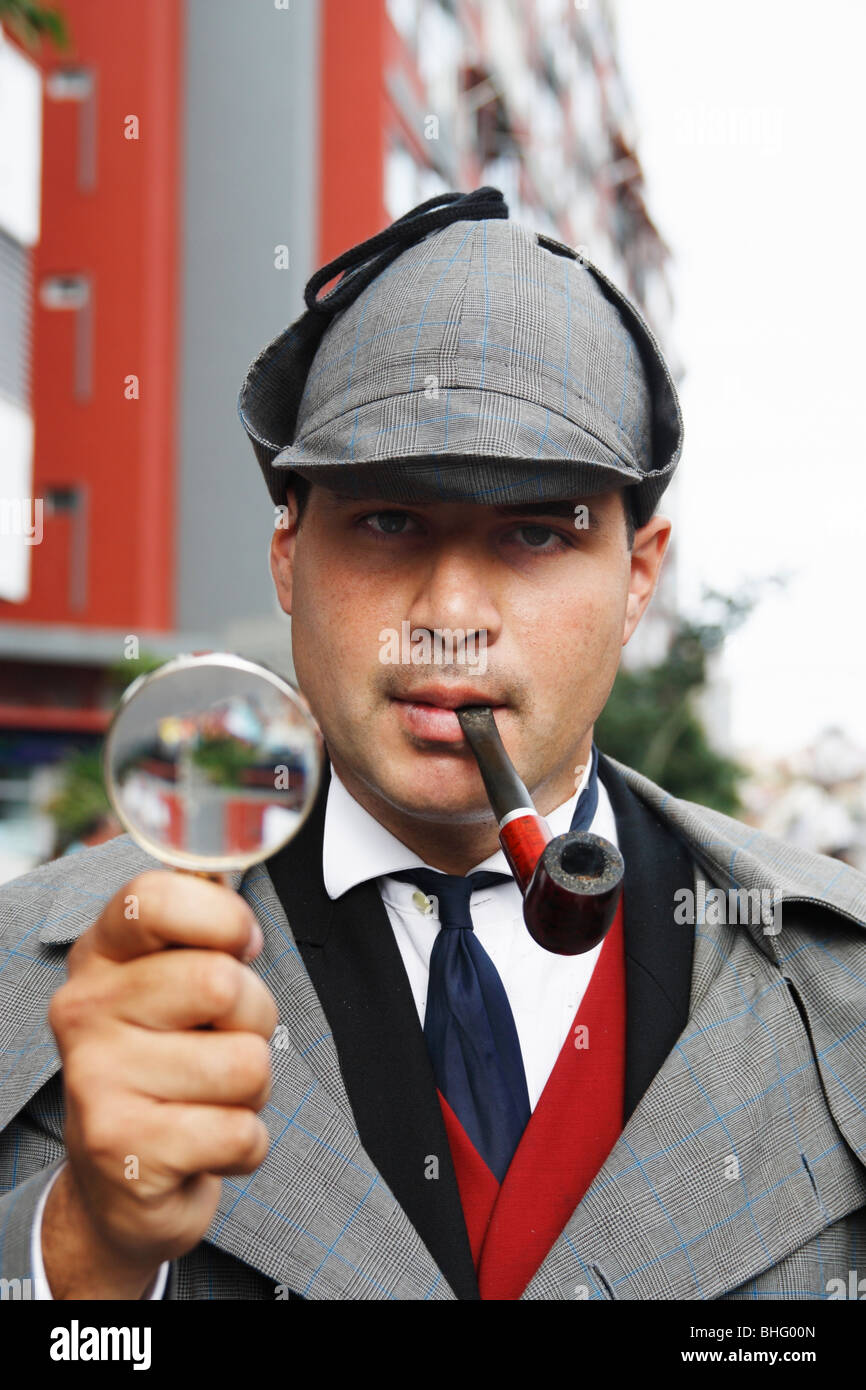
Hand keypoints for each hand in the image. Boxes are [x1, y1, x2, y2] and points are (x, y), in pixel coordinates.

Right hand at [43, 870, 276, 1297]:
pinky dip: (244, 1145)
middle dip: (253, 1017)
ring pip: (245, 1063)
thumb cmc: (172, 1061)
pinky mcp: (124, 1152)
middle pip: (222, 983)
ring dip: (251, 1089)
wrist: (122, 1183)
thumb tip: (246, 866)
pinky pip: (241, 1132)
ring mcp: (96, 1081)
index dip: (222, 918)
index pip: (155, 895)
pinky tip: (203, 1145)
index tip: (239, 945)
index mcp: (101, 954)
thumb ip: (205, 929)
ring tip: (209, 1096)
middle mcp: (83, 1009)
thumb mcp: (177, 985)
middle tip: (222, 1040)